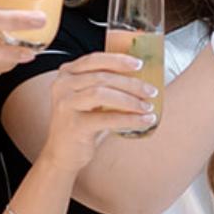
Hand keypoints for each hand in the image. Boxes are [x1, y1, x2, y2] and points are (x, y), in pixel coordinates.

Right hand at [38, 53, 158, 171]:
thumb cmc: (81, 124)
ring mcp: (66, 105)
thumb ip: (104, 84)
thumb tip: (139, 76)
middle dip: (131, 83)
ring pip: (102, 93)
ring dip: (130, 100)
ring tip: (147, 107)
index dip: (118, 60)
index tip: (139, 64)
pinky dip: (129, 119)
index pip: (94, 60)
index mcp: (67, 74)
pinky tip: (144, 121)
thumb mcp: (88, 99)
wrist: (62, 154)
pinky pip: (106, 118)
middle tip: (151, 91)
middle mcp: (63, 86)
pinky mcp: (74, 125)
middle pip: (102, 77)